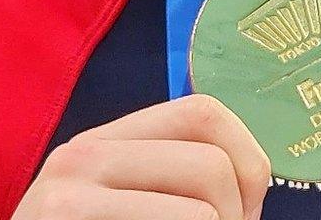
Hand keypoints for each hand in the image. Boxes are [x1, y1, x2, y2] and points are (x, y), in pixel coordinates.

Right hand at [11, 95, 270, 219]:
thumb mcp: (122, 201)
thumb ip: (170, 177)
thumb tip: (255, 179)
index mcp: (106, 139)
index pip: (204, 112)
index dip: (248, 159)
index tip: (248, 207)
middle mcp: (81, 155)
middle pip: (210, 164)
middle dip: (239, 213)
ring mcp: (65, 196)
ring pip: (200, 209)